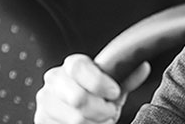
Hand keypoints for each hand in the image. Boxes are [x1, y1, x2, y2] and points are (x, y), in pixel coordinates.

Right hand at [35, 54, 150, 123]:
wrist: (74, 116)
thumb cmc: (95, 99)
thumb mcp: (111, 89)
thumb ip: (126, 79)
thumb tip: (144, 67)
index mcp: (71, 65)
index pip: (80, 67)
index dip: (99, 82)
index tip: (114, 93)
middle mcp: (53, 80)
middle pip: (78, 97)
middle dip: (100, 109)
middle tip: (108, 112)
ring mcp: (44, 101)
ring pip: (76, 119)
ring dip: (94, 123)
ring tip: (98, 120)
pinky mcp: (40, 120)